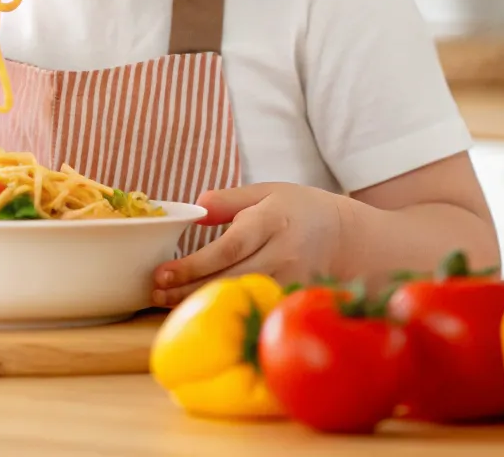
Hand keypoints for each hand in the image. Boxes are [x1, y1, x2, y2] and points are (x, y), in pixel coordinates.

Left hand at [151, 182, 349, 307]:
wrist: (349, 238)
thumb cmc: (301, 210)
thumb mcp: (268, 191)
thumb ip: (230, 199)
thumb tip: (196, 207)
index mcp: (272, 221)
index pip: (228, 247)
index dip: (194, 264)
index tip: (163, 273)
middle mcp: (283, 254)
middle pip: (228, 277)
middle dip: (187, 287)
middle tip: (154, 292)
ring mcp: (292, 280)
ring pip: (240, 296)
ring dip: (202, 302)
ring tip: (166, 303)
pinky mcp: (296, 298)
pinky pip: (257, 307)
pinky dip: (229, 311)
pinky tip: (203, 312)